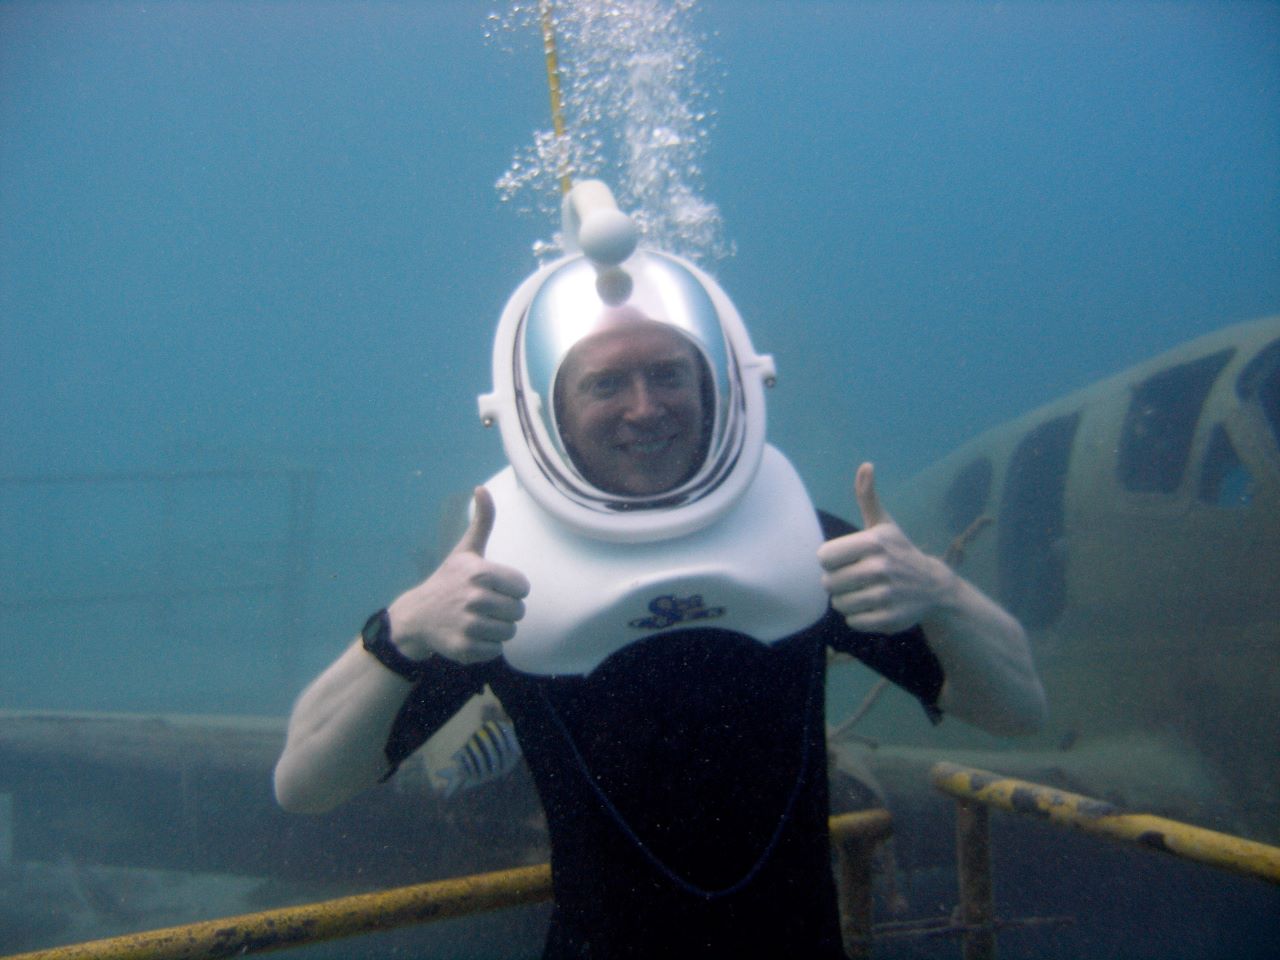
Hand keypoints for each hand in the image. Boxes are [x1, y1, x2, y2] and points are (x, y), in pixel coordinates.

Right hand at [387, 487, 529, 663]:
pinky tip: (470, 635)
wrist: (416, 616)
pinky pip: (496, 650)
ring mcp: (468, 625)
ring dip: (497, 629)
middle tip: (483, 606)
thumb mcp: (465, 550)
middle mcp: (475, 598)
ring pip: (509, 632)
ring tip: (477, 620)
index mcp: (480, 572)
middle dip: (505, 610)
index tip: (492, 588)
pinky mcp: (465, 648)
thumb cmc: (448, 581)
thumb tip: (482, 488)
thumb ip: (482, 521)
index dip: (511, 589)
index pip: (523, 587)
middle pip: (518, 611)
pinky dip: (487, 646)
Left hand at [817, 463, 954, 634]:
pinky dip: (858, 617)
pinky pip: (853, 621)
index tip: (845, 559)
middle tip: (855, 578)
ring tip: (864, 591)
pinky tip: (873, 606)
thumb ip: (868, 497)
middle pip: (828, 583)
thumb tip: (865, 465)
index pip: (823, 557)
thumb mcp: (884, 524)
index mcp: (874, 542)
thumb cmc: (899, 551)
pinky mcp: (888, 619)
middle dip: (837, 582)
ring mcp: (886, 595)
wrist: (934, 586)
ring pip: (838, 604)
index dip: (831, 560)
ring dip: (846, 600)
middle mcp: (880, 568)